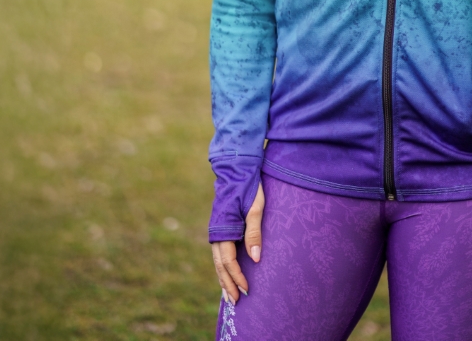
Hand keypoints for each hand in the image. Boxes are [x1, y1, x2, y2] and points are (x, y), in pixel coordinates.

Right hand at [211, 183, 264, 303]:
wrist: (236, 169)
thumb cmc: (249, 187)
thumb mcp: (256, 208)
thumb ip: (254, 233)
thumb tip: (255, 260)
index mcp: (223, 229)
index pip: (228, 261)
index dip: (237, 277)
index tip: (247, 290)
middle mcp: (216, 232)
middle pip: (220, 265)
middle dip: (227, 284)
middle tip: (235, 302)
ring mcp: (217, 230)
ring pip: (217, 260)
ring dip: (223, 278)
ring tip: (228, 295)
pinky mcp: (221, 227)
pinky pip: (219, 252)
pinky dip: (222, 266)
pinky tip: (226, 274)